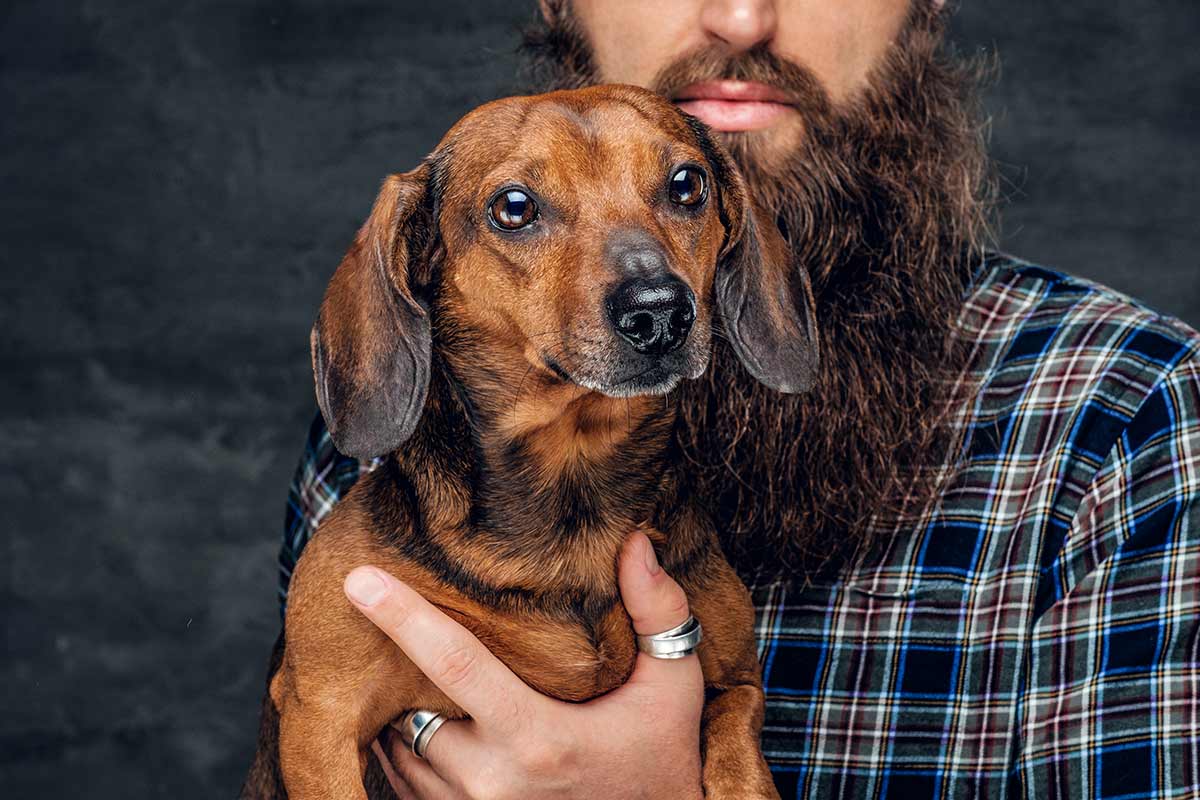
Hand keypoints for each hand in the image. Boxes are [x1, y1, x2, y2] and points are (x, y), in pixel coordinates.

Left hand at [343, 531, 704, 799]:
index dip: (403, 618)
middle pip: (413, 707)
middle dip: (398, 665)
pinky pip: (406, 785)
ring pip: (401, 750)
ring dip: (401, 709)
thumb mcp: (674, 683)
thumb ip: (658, 609)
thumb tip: (636, 541)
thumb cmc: (663, 753)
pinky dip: (407, 749)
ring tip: (414, 672)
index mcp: (539, 738)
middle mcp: (493, 781)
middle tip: (389, 620)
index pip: (455, 665)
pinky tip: (429, 719)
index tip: (358, 580)